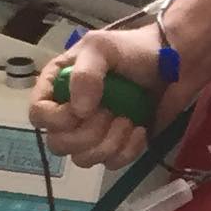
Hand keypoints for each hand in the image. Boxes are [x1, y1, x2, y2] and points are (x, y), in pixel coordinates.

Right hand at [28, 18, 176, 171]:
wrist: (172, 63)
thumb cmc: (132, 50)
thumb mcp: (101, 48)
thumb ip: (85, 75)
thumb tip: (79, 111)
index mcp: (58, 85)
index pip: (38, 114)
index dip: (56, 119)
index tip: (81, 110)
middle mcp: (70, 111)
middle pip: (58, 144)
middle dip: (86, 134)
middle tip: (110, 112)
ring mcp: (93, 131)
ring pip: (84, 159)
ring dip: (108, 143)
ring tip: (127, 119)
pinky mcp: (117, 145)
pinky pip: (112, 163)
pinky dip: (127, 150)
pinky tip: (139, 129)